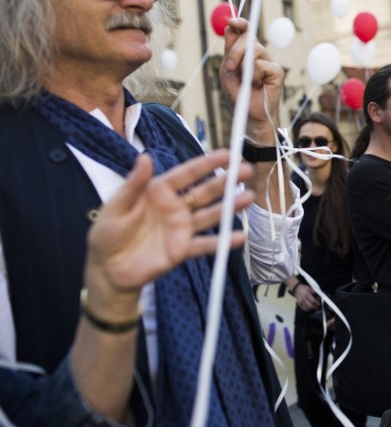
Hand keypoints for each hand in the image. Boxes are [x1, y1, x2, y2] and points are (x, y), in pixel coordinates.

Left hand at [83, 150, 253, 317]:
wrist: (107, 271)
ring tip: (248, 198)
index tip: (228, 154)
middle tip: (247, 170)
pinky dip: (222, 242)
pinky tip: (239, 237)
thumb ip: (134, 184)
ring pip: (211, 214)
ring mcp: (181, 228)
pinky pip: (206, 244)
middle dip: (226, 181)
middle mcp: (175, 207)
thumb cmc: (107, 235)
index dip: (207, 164)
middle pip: (205, 191)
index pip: (187, 174)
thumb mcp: (115, 207)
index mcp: (158, 192)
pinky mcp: (183, 249)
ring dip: (230, 207)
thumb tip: (145, 156)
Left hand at [220, 17, 283, 143]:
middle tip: (230, 67)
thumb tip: (229, 26)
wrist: (249, 116)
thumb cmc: (239, 94)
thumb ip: (229, 50)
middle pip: (249, 38)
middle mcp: (260, 55)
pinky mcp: (278, 72)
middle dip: (236, 50)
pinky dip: (254, 75)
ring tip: (245, 82)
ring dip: (243, 65)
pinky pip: (262, 65)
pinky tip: (256, 86)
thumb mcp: (228, 70)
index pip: (246, 31)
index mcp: (247, 52)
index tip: (231, 21)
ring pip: (255, 50)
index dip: (240, 23)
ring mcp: (269, 62)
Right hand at [295, 283, 320, 311]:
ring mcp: (301, 303)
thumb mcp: (310, 288)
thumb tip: (320, 295)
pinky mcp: (299, 305)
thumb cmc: (304, 288)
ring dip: (312, 310)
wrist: (296, 289)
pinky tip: (310, 309)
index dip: (317, 304)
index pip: (313, 301)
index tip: (319, 304)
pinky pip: (304, 309)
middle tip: (318, 308)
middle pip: (310, 306)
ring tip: (315, 309)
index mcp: (307, 294)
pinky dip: (308, 310)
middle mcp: (303, 299)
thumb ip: (314, 292)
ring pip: (307, 309)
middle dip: (315, 308)